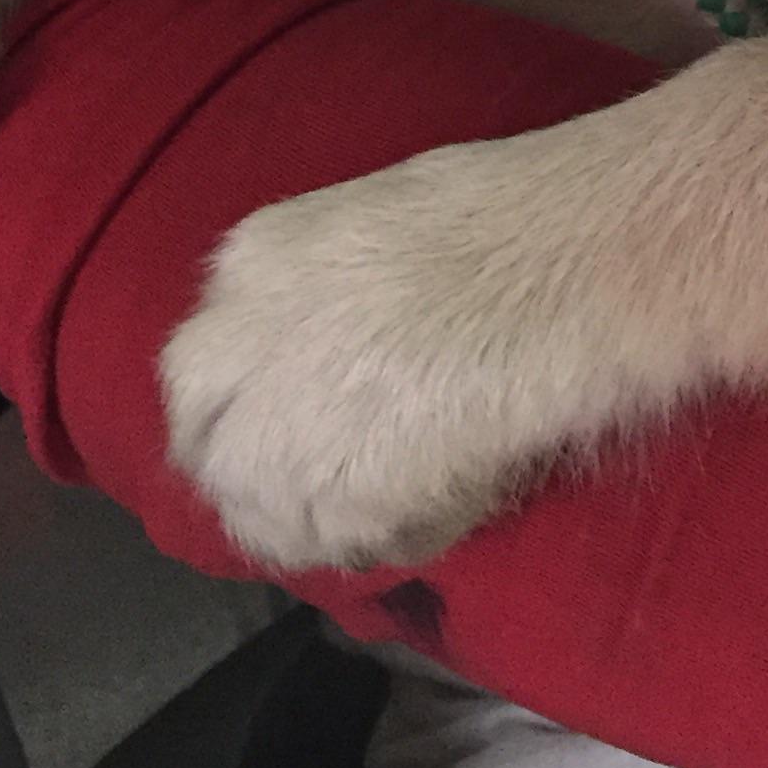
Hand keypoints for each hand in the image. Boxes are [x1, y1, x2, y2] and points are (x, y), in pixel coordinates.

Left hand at [160, 114, 700, 569]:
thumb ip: (332, 295)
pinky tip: (464, 496)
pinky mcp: (327, 509)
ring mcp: (269, 437)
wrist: (565, 265)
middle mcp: (228, 352)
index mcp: (248, 265)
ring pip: (268, 522)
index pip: (202, 370)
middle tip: (341, 482)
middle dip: (264, 476)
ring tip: (418, 494)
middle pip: (210, 454)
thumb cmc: (511, 217)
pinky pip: (351, 550)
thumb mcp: (380, 226)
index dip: (250, 408)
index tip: (294, 424)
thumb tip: (348, 350)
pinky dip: (398, 540)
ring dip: (327, 523)